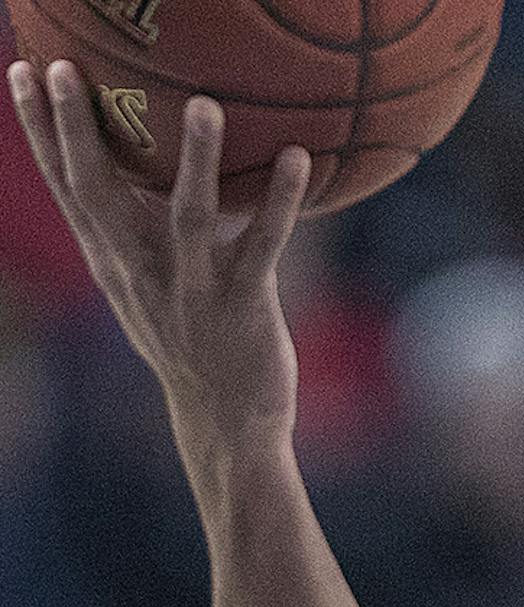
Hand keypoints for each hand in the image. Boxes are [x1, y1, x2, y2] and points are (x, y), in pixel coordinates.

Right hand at [9, 67, 308, 442]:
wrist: (226, 422)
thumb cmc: (186, 339)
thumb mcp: (140, 284)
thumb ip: (126, 229)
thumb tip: (127, 159)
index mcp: (113, 260)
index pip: (65, 187)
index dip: (39, 130)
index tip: (22, 70)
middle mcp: (142, 271)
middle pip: (100, 192)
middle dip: (80, 130)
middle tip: (65, 69)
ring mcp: (193, 288)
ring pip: (189, 215)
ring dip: (197, 158)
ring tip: (204, 103)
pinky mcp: (244, 305)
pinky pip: (264, 244)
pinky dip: (281, 201)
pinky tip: (299, 157)